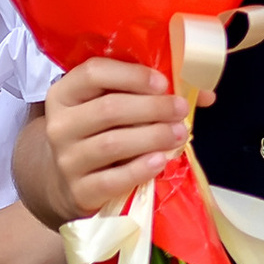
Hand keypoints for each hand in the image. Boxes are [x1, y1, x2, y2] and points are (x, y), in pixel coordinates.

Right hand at [41, 58, 189, 220]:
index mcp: (64, 93)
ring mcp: (66, 159)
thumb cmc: (96, 134)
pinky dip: (140, 169)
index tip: (162, 82)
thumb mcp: (108, 107)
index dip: (131, 75)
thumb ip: (147, 94)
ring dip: (152, 136)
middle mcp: (59, 124)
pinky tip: (160, 160)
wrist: (65, 181)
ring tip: (179, 134)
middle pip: (108, 109)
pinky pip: (112, 179)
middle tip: (180, 109)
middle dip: (151, 108)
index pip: (93, 73)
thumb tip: (204, 94)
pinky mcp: (79, 190)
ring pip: (112, 143)